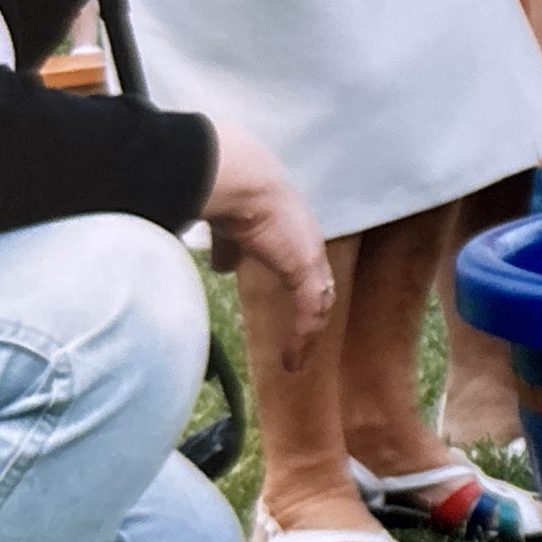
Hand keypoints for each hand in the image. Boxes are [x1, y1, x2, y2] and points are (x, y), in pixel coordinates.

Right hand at [201, 122, 331, 372]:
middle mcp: (308, 244)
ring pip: (319, 304)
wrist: (239, 179)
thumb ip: (229, 248)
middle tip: (301, 345)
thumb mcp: (230, 228)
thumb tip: (222, 267)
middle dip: (312, 318)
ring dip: (307, 335)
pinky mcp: (306, 269)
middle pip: (319, 289)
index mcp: (293, 233)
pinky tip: (293, 360)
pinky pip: (311, 312)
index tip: (292, 317)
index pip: (306, 270)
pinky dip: (303, 338)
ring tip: (296, 361)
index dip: (301, 293)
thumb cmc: (229, 194)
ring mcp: (311, 257)